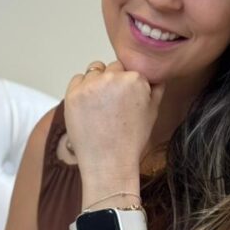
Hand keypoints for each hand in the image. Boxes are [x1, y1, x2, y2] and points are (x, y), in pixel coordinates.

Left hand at [64, 60, 165, 178]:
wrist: (110, 162)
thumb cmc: (131, 140)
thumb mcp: (153, 112)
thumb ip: (156, 88)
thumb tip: (156, 74)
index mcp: (135, 78)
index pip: (129, 69)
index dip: (127, 84)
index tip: (125, 98)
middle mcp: (113, 77)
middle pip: (112, 67)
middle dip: (112, 81)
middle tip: (112, 105)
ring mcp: (91, 85)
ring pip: (94, 71)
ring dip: (96, 82)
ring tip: (100, 107)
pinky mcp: (73, 94)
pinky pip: (77, 80)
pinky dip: (81, 90)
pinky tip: (88, 108)